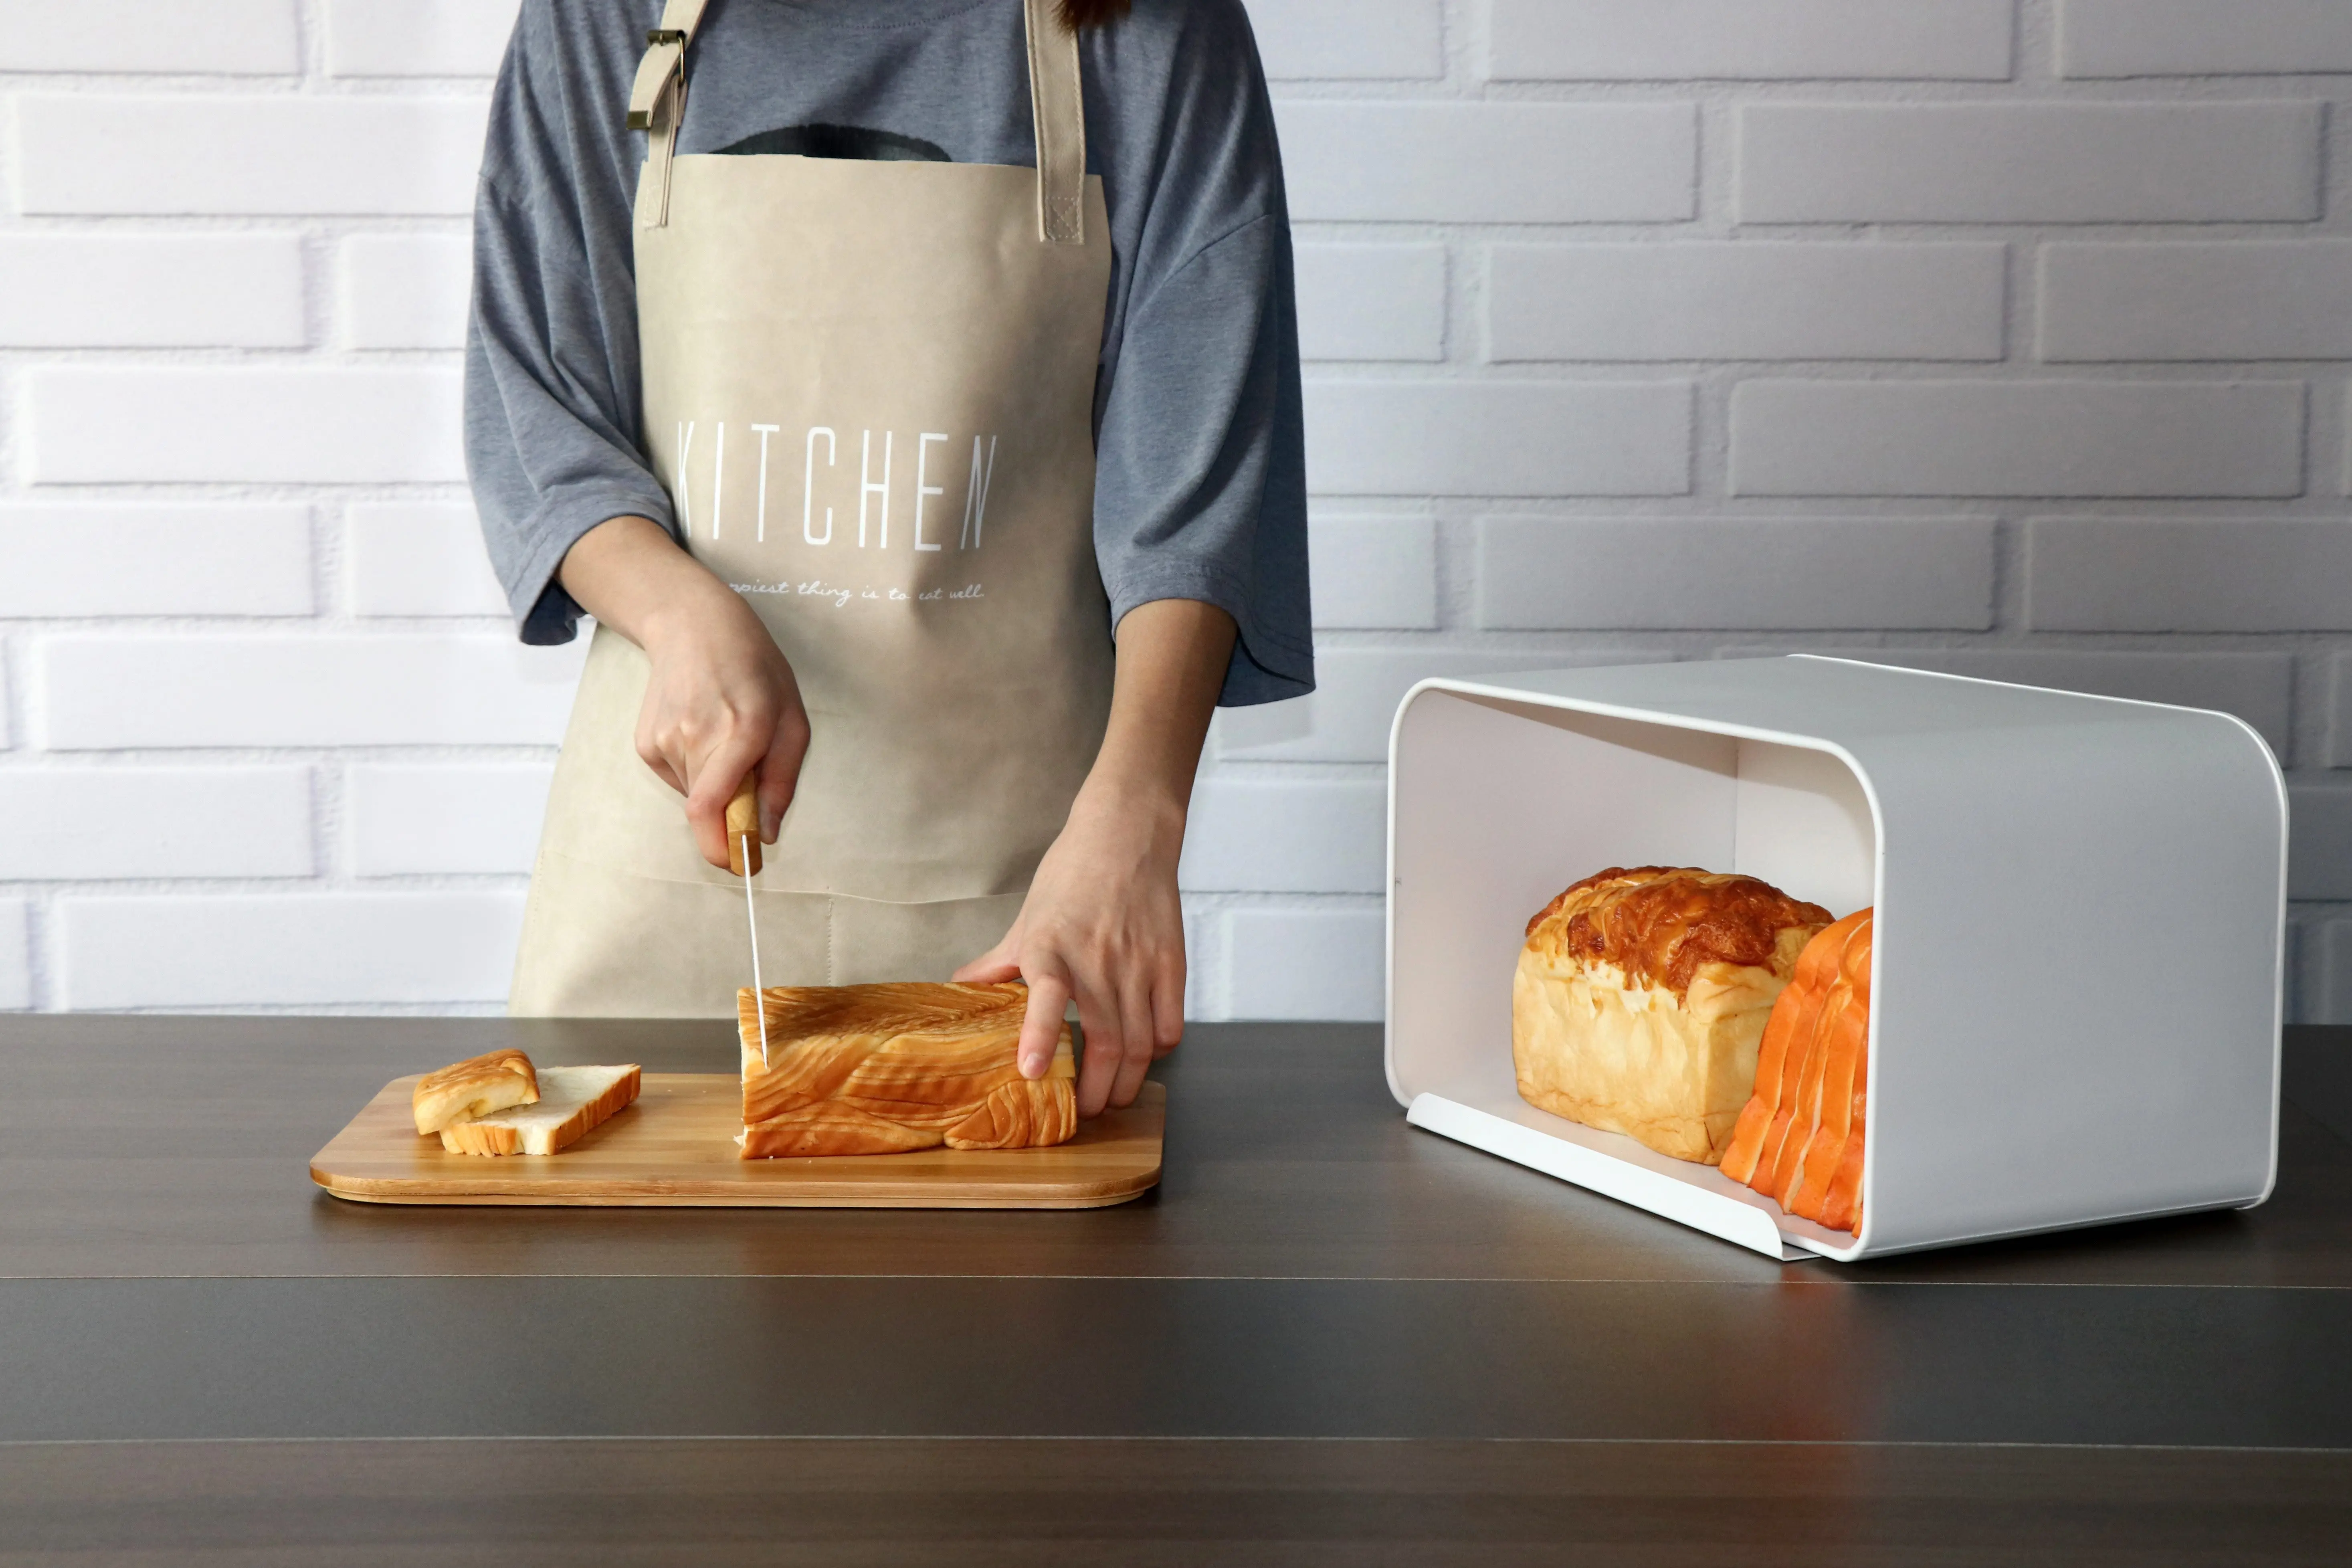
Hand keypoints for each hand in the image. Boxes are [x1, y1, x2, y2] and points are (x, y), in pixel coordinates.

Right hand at [558, 515, 809, 867]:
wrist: (693, 626)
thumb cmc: (754, 670)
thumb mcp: (792, 720)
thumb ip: (782, 781)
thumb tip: (768, 834)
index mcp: (741, 730)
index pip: (712, 808)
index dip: (724, 848)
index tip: (741, 865)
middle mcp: (697, 736)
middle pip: (709, 810)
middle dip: (732, 812)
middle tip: (750, 775)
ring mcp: (665, 741)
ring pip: (695, 796)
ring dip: (715, 785)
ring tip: (725, 737)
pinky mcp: (645, 744)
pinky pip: (678, 780)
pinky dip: (696, 771)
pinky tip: (702, 732)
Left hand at [955, 785, 1186, 1115]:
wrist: (1128, 834)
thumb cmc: (1072, 874)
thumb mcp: (1027, 918)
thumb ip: (999, 961)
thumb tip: (961, 987)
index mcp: (1051, 947)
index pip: (1046, 996)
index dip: (1038, 1036)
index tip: (1031, 1072)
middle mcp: (1097, 959)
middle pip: (1106, 1042)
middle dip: (1097, 1091)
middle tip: (1086, 1110)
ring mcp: (1138, 963)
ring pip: (1140, 1044)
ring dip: (1128, 1082)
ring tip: (1116, 1096)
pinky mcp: (1171, 962)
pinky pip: (1170, 1025)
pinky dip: (1157, 1049)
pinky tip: (1145, 1053)